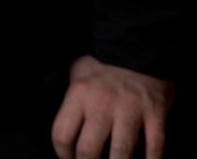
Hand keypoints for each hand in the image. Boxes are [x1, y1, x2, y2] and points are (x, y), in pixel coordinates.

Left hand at [50, 54, 173, 158]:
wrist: (142, 49)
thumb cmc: (105, 66)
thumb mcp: (76, 68)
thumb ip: (56, 81)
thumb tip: (40, 88)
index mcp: (79, 93)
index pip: (62, 135)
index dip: (63, 155)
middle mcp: (102, 102)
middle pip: (88, 150)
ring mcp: (130, 108)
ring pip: (120, 153)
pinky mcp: (155, 112)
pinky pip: (155, 147)